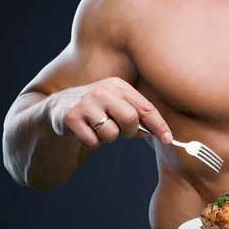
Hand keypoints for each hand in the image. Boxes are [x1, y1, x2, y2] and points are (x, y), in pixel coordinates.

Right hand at [50, 77, 172, 147]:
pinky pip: (93, 142)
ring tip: (98, 128)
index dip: (159, 126)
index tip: (169, 140)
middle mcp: (102, 90)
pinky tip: (85, 131)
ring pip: (111, 134)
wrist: (59, 107)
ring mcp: (85, 103)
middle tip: (120, 130)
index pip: (146, 107)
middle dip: (129, 132)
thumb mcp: (118, 105)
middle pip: (130, 120)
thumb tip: (163, 135)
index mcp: (118, 86)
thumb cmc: (98, 108)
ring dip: (107, 138)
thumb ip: (138, 117)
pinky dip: (92, 142)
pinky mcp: (71, 117)